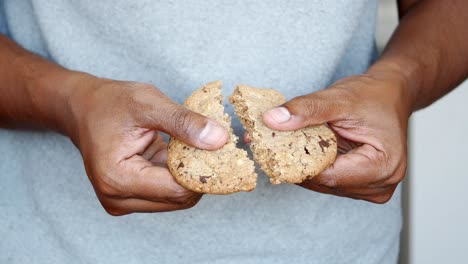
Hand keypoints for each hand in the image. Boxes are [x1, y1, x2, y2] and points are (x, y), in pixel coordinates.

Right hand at [65, 77, 227, 214]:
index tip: (223, 151)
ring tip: (196, 147)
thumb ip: (184, 122)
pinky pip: (167, 193)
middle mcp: (117, 198)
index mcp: (118, 178)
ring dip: (191, 176)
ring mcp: (123, 201)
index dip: (205, 173)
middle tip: (215, 147)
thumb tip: (220, 140)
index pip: (177, 190)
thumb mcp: (148, 103)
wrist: (83, 109)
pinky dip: (180, 175)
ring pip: (176, 199)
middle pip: (179, 199)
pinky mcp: (130, 198)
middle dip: (201, 175)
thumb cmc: (110, 103)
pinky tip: (183, 153)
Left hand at [262, 71, 410, 202]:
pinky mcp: (358, 183)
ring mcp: (369, 187)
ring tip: (279, 142)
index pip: (329, 176)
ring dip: (300, 164)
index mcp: (383, 166)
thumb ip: (306, 110)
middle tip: (265, 142)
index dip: (297, 163)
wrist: (390, 94)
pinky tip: (296, 148)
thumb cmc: (373, 96)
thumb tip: (272, 120)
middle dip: (295, 163)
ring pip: (322, 182)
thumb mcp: (339, 98)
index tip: (269, 147)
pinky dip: (310, 163)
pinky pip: (326, 178)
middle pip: (324, 182)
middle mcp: (380, 184)